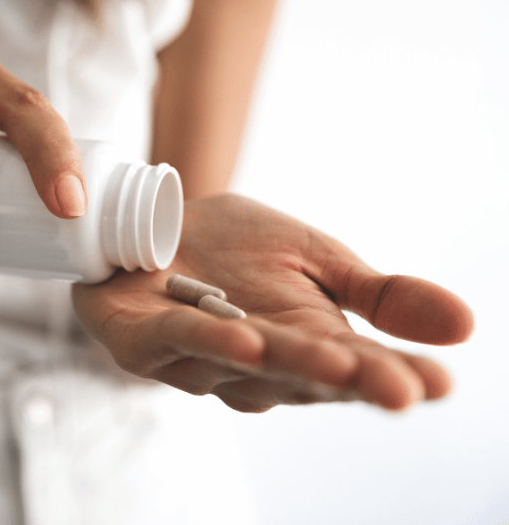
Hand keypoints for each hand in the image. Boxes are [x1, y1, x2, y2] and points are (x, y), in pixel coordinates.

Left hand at [73, 194, 473, 411]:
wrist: (159, 220)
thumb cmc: (235, 248)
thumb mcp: (317, 259)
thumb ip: (377, 295)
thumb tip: (465, 324)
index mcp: (302, 347)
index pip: (353, 370)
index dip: (392, 378)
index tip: (438, 384)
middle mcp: (253, 366)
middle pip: (305, 376)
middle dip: (350, 380)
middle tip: (401, 387)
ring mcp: (195, 358)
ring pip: (246, 365)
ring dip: (287, 363)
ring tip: (334, 360)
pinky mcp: (142, 341)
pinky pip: (177, 341)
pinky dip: (211, 340)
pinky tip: (246, 339)